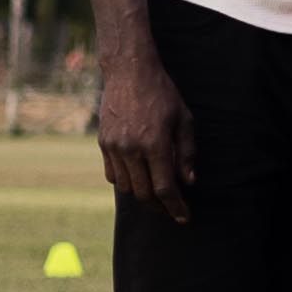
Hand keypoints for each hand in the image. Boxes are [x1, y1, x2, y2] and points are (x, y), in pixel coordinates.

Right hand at [93, 39, 193, 214]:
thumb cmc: (163, 94)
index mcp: (155, 144)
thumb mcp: (184, 120)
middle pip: (144, 193)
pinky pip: (113, 175)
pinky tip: (139, 180)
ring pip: (127, 187)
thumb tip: (189, 182)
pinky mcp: (103, 143)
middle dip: (160, 207)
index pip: (165, 187)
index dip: (176, 207)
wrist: (129, 73)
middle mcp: (131, 149)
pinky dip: (126, 182)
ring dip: (142, 196)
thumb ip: (186, 153)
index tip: (185, 218)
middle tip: (172, 210)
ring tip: (157, 196)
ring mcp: (114, 147)